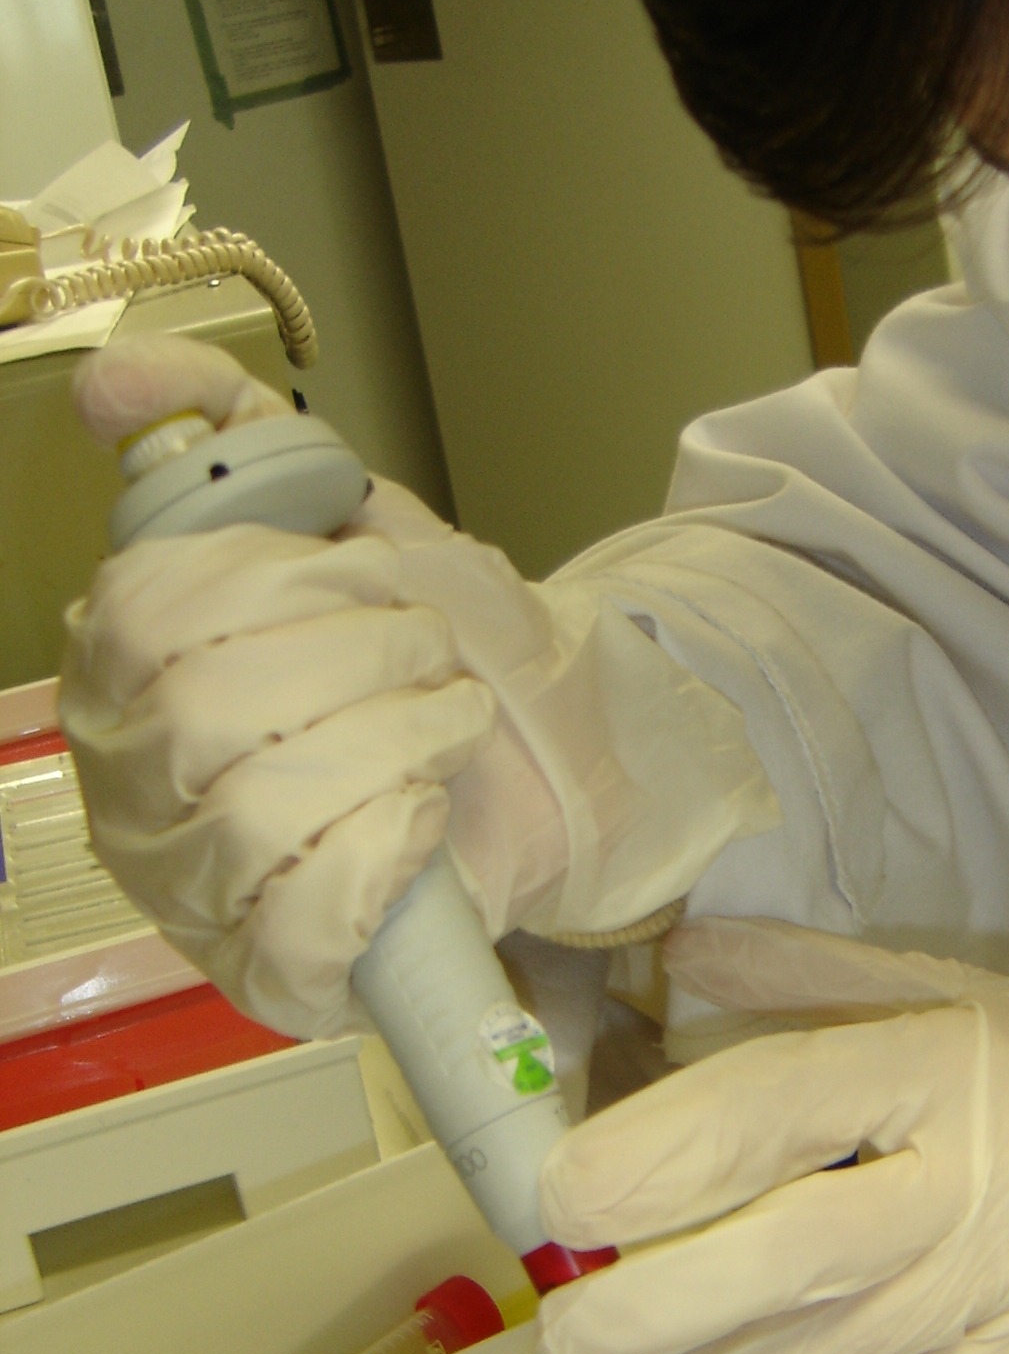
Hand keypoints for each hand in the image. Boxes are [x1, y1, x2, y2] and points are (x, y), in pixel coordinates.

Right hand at [60, 340, 776, 1034]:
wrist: (547, 752)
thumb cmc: (435, 646)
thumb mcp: (341, 508)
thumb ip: (222, 424)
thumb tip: (116, 383)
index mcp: (119, 663)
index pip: (154, 613)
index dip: (294, 588)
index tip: (379, 583)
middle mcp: (127, 779)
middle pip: (212, 715)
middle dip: (363, 667)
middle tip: (432, 660)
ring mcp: (188, 887)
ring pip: (265, 814)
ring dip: (396, 749)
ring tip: (445, 727)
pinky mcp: (266, 970)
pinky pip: (305, 921)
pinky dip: (390, 852)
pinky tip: (424, 820)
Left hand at [537, 919, 1008, 1353]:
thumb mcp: (974, 998)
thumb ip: (817, 982)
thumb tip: (684, 954)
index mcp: (944, 1078)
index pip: (780, 1111)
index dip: (659, 1151)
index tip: (562, 1188)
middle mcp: (947, 1199)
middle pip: (775, 1262)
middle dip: (647, 1307)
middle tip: (562, 1325)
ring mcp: (964, 1309)